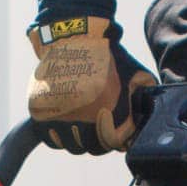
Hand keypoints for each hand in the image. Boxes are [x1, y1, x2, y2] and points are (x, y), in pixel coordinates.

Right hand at [25, 16, 153, 153]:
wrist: (72, 38)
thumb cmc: (106, 56)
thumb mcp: (135, 72)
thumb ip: (144, 96)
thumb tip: (145, 118)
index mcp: (108, 109)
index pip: (113, 142)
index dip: (117, 136)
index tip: (114, 124)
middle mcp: (83, 117)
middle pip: (92, 147)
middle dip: (98, 139)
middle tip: (98, 126)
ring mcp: (59, 117)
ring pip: (71, 145)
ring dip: (78, 138)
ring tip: (81, 123)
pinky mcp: (41, 114)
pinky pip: (51, 140)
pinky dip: (58, 136)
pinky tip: (65, 122)